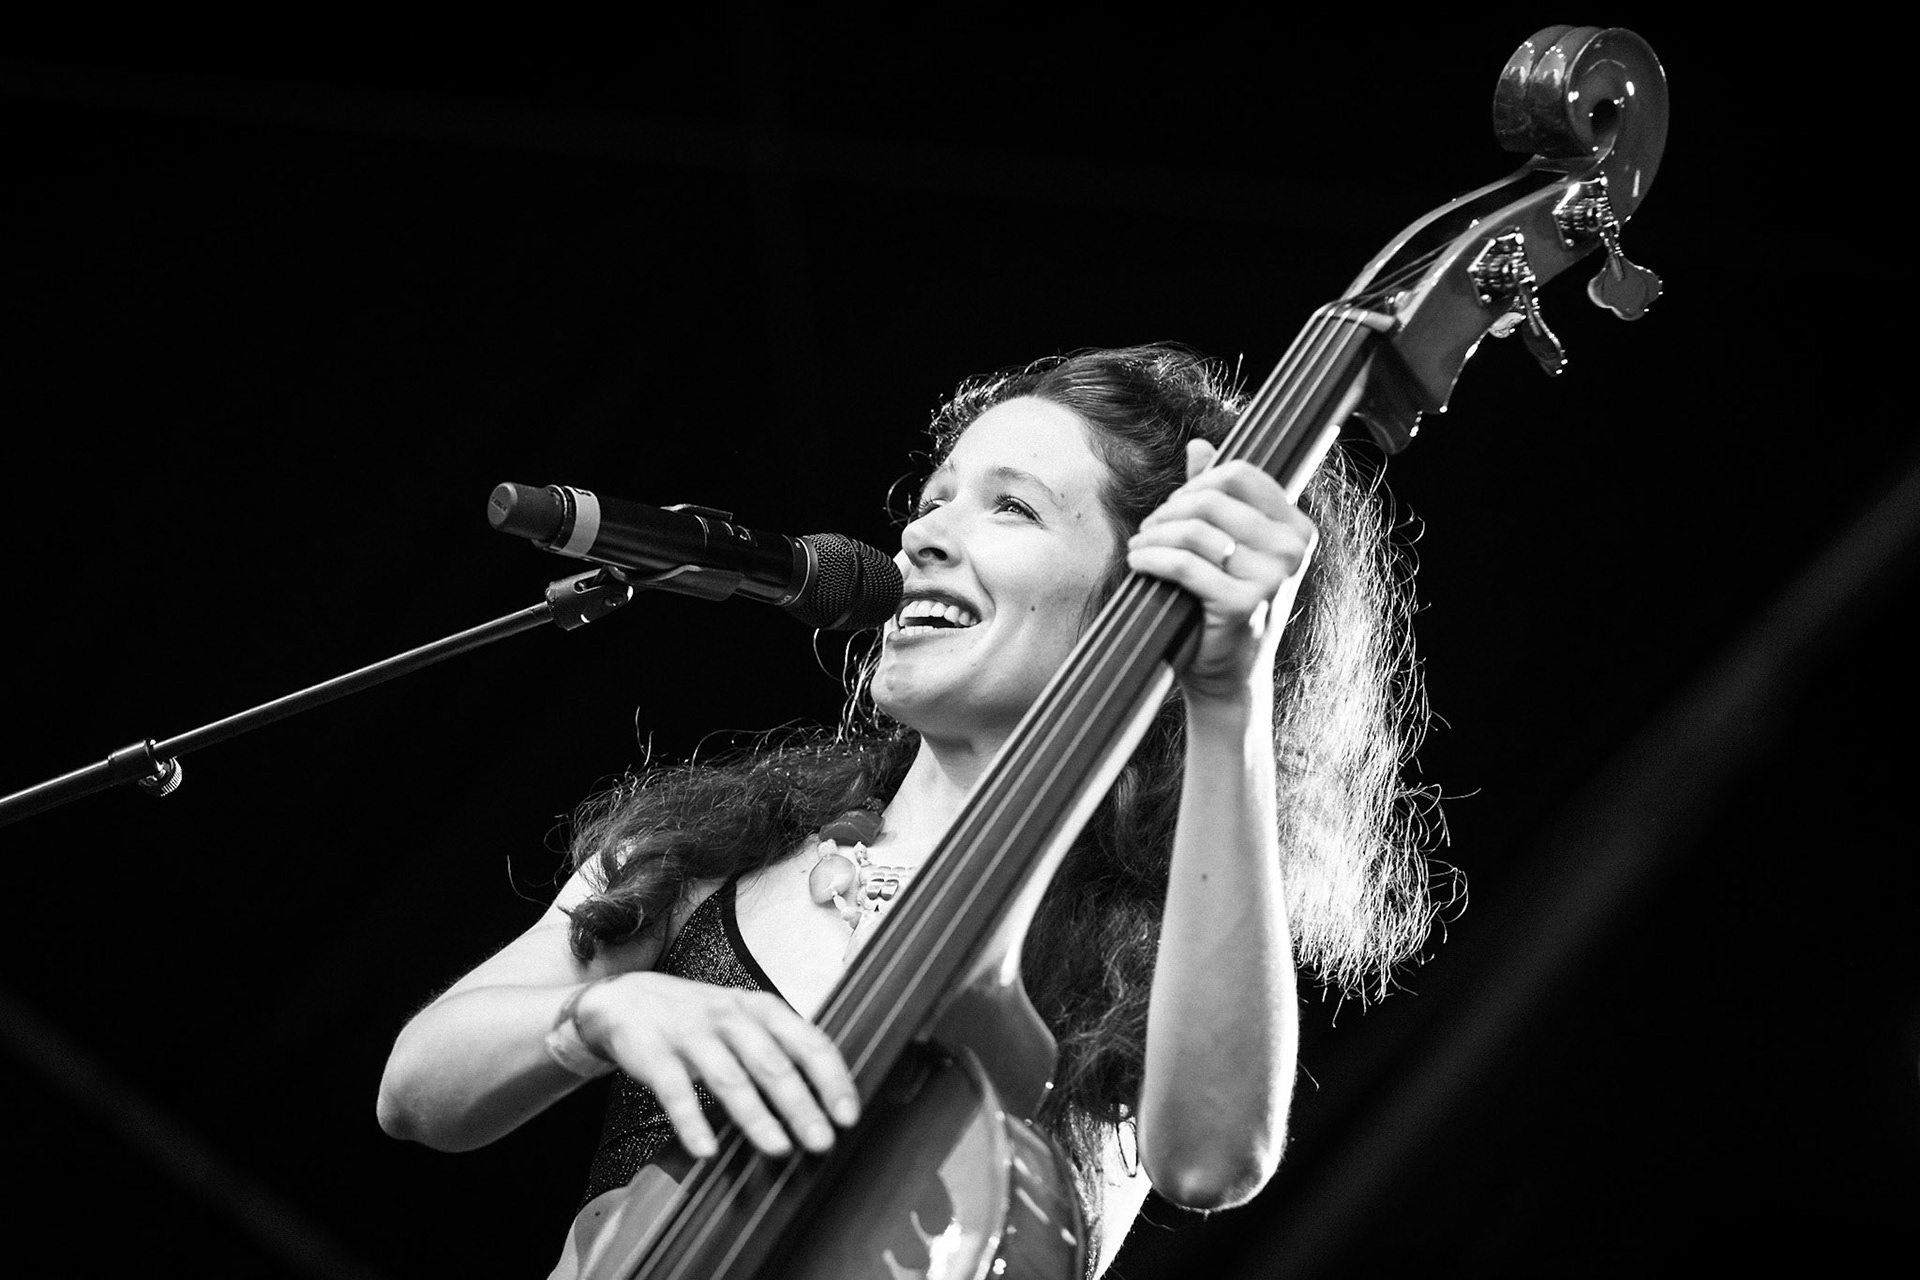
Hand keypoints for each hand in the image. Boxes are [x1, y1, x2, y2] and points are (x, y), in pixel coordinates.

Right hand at [576, 971, 859, 1160]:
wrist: (627, 998)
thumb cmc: (701, 1018)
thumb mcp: (747, 1020)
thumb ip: (782, 1049)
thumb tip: (826, 1098)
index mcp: (762, 1009)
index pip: (808, 1041)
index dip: (832, 1078)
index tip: (848, 1114)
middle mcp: (731, 1017)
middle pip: (772, 1062)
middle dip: (800, 1104)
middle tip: (822, 1141)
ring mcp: (692, 1034)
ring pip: (729, 1077)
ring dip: (756, 1115)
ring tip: (778, 1148)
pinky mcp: (654, 1054)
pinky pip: (674, 1090)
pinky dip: (691, 1121)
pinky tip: (705, 1149)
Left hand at [1125, 440, 1316, 702]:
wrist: (1228, 677)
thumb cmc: (1223, 608)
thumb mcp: (1229, 549)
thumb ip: (1218, 498)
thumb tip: (1198, 446)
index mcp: (1297, 528)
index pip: (1240, 474)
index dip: (1197, 484)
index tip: (1174, 507)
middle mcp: (1292, 549)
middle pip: (1211, 499)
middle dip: (1167, 511)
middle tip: (1148, 532)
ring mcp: (1272, 577)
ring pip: (1194, 529)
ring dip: (1153, 535)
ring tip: (1139, 549)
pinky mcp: (1243, 604)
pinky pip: (1184, 564)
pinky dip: (1152, 559)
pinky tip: (1138, 563)